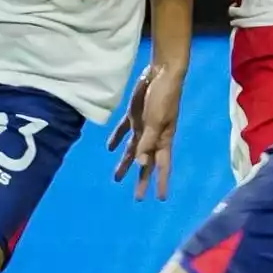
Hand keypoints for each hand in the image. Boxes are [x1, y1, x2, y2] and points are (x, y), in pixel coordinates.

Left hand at [110, 63, 181, 199]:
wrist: (161, 73)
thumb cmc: (163, 98)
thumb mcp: (156, 122)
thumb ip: (148, 142)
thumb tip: (140, 164)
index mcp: (163, 139)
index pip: (161, 166)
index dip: (160, 182)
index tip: (159, 198)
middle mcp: (153, 136)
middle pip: (146, 162)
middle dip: (141, 179)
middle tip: (137, 198)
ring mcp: (144, 126)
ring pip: (133, 149)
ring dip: (125, 163)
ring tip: (116, 178)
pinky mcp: (134, 115)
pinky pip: (124, 130)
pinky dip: (116, 139)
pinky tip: (109, 148)